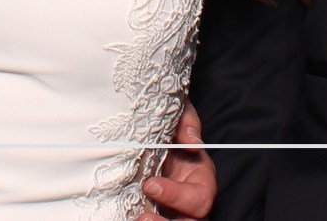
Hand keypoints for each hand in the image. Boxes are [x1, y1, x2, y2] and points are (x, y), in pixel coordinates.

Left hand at [137, 98, 213, 218]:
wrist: (144, 125)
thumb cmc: (167, 121)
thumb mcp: (178, 115)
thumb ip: (187, 124)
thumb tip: (192, 142)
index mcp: (200, 178)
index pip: (200, 198)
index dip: (177, 196)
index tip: (149, 185)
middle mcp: (189, 199)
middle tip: (142, 217)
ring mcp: (170, 208)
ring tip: (135, 219)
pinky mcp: (151, 208)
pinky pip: (152, 217)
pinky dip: (136, 217)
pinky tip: (125, 214)